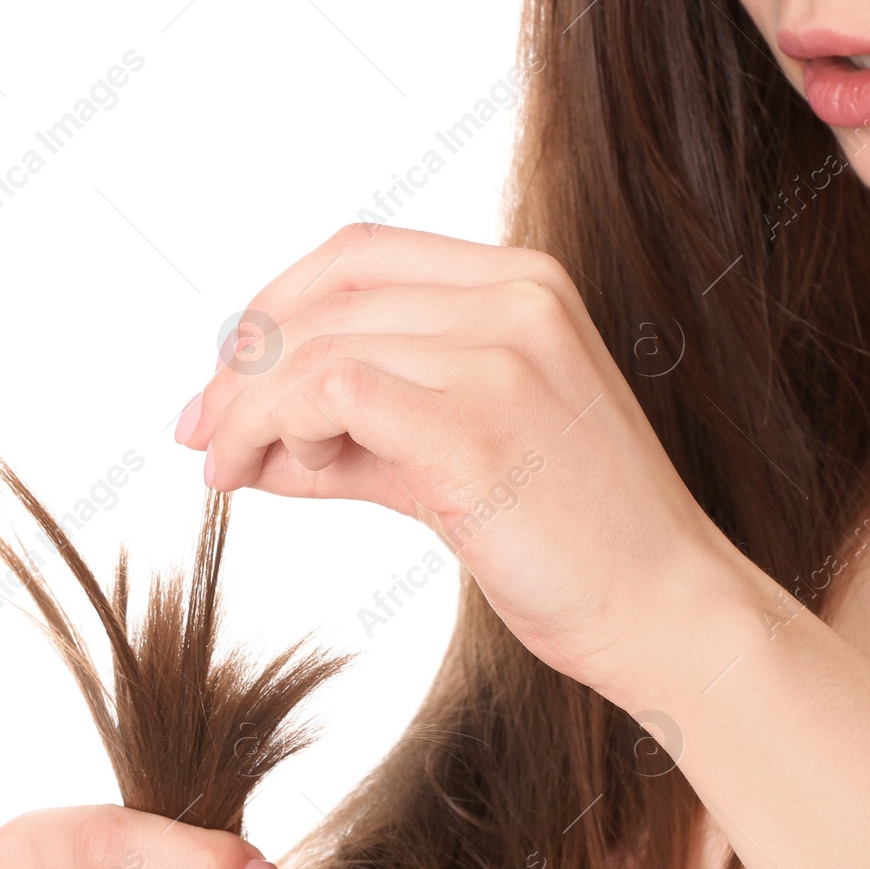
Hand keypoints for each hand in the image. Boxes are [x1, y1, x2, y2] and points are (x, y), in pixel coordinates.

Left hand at [175, 224, 728, 693]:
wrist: (666, 611)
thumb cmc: (575, 543)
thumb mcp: (459, 458)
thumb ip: (363, 433)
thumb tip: (253, 441)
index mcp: (524, 284)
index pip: (357, 257)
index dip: (272, 309)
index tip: (226, 380)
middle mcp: (516, 298)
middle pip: (325, 296)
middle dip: (240, 365)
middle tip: (202, 434)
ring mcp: (502, 353)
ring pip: (317, 346)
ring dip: (247, 409)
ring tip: (230, 470)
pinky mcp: (477, 423)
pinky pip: (331, 394)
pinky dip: (274, 430)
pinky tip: (263, 478)